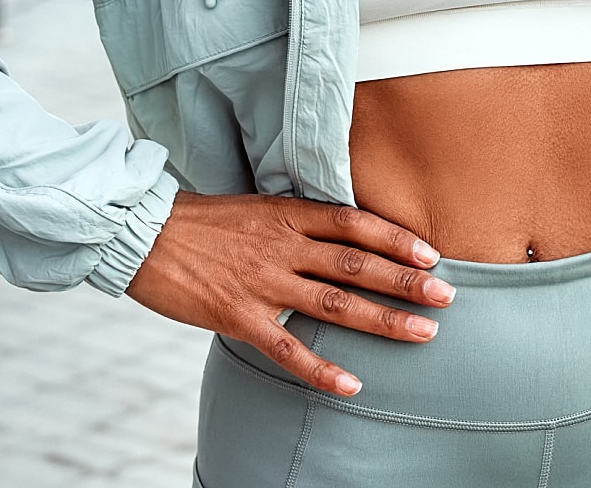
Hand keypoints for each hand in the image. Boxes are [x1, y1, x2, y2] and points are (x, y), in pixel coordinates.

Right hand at [125, 192, 454, 396]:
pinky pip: (288, 348)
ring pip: (334, 304)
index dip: (394, 238)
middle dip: (404, 280)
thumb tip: (338, 234)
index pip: (353, 223)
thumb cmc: (202, 220)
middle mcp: (282, 246)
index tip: (430, 253)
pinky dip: (321, 368)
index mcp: (287, 214)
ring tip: (422, 332)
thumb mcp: (256, 206)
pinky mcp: (239, 317)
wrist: (144, 233)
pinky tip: (352, 384)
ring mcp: (262, 283)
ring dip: (382, 320)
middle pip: (355, 264)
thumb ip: (296, 221)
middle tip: (446, 294)